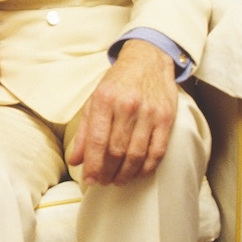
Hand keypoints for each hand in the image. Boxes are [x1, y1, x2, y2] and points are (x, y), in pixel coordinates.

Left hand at [67, 39, 177, 186]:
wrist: (148, 59)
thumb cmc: (118, 82)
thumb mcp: (94, 99)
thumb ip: (85, 130)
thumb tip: (75, 160)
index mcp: (104, 99)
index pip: (97, 140)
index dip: (93, 165)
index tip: (89, 180)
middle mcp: (127, 106)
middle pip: (116, 150)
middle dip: (107, 172)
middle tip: (102, 182)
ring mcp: (149, 113)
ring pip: (136, 154)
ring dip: (125, 174)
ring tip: (117, 181)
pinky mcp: (166, 118)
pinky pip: (157, 151)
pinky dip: (146, 168)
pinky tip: (137, 173)